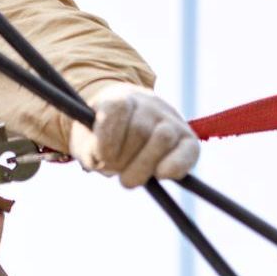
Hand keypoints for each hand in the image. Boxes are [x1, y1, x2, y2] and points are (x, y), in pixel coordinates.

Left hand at [68, 81, 199, 186]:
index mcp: (121, 98)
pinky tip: (160, 175)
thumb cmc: (103, 137)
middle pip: (139, 129)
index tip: (99, 155)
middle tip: (113, 168)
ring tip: (128, 178)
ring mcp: (171, 120)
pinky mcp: (189, 141)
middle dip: (122, 158)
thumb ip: (89, 147)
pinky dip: (175, 165)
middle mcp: (149, 104)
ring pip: (162, 138)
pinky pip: (187, 152)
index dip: (106, 136)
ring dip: (142, 166)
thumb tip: (101, 157)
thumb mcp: (87, 139)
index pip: (117, 108)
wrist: (129, 131)